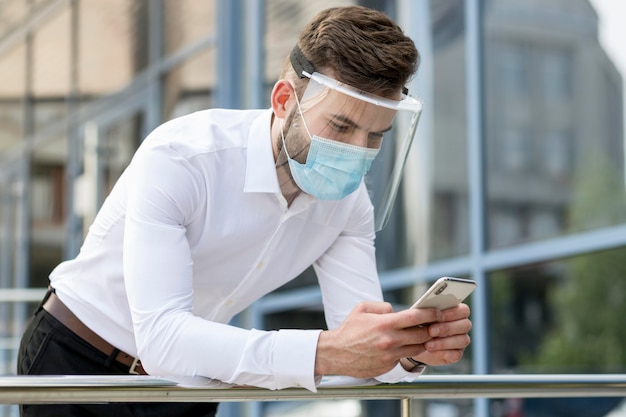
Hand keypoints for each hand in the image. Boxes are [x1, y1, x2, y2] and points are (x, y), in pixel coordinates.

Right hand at [315, 301, 443, 377]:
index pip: (415, 317)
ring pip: (417, 349)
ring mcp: (390, 355)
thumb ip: (383, 307)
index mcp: (384, 324)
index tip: (437, 312)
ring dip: (422, 342)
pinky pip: (404, 358)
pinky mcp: (388, 366)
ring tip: (422, 336)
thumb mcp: (362, 309)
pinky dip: (407, 352)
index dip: (430, 313)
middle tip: (434, 324)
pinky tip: (404, 346)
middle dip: (430, 329)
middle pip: (422, 335)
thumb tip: (397, 311)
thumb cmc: (349, 329)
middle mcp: (390, 341)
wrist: (335, 353)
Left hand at [409, 303, 471, 366]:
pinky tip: (431, 350)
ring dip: (443, 342)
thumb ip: (427, 312)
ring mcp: (461, 341)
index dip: (453, 312)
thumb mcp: (421, 316)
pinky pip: (456, 354)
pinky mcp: (457, 354)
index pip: (464, 310)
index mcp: (457, 312)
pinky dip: (442, 352)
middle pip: (465, 325)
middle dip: (447, 328)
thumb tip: (426, 311)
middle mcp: (462, 326)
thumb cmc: (420, 325)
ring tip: (427, 344)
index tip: (438, 315)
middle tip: (431, 331)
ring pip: (463, 340)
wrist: (414, 343)